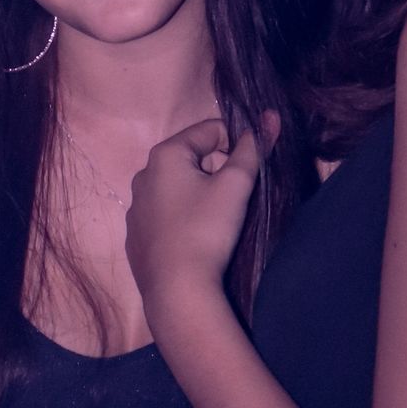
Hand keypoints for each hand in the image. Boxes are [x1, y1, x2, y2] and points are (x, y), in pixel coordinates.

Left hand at [127, 115, 271, 317]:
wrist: (177, 290)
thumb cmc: (206, 230)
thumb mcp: (235, 186)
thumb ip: (252, 149)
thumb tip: (270, 117)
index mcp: (164, 156)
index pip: (209, 130)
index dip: (237, 140)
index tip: (253, 164)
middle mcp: (143, 176)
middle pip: (191, 158)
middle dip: (217, 169)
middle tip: (238, 195)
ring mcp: (136, 208)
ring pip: (176, 188)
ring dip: (199, 193)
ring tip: (220, 218)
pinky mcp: (136, 237)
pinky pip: (165, 215)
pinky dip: (183, 217)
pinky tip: (197, 237)